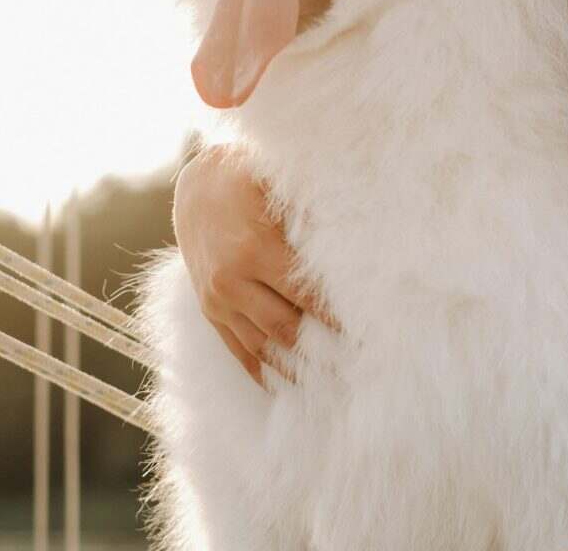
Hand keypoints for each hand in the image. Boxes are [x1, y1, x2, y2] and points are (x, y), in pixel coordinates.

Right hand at [171, 143, 340, 388]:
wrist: (197, 186)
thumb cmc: (251, 179)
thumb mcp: (281, 186)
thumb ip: (315, 215)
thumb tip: (364, 240)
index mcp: (255, 249)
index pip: (308, 297)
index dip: (340, 319)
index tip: (370, 336)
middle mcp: (232, 282)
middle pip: (287, 330)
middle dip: (324, 352)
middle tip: (362, 369)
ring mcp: (218, 301)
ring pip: (262, 348)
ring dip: (298, 370)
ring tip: (334, 386)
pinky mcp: (210, 311)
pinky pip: (238, 350)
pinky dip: (264, 371)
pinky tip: (289, 387)